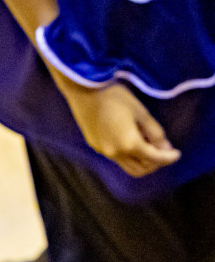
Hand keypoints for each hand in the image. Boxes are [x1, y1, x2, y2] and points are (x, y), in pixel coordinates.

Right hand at [57, 79, 180, 176]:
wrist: (84, 91)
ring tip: (147, 145)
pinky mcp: (96, 146)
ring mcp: (103, 150)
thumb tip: (164, 148)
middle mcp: (115, 152)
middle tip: (162, 150)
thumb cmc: (115, 98)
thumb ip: (155, 133)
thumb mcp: (142, 113)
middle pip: (141, 169)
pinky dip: (128, 154)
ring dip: (141, 161)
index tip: (177, 153)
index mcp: (129, 143)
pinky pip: (116, 157)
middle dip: (155, 163)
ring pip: (127, 166)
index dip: (169, 158)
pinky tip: (130, 138)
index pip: (155, 159)